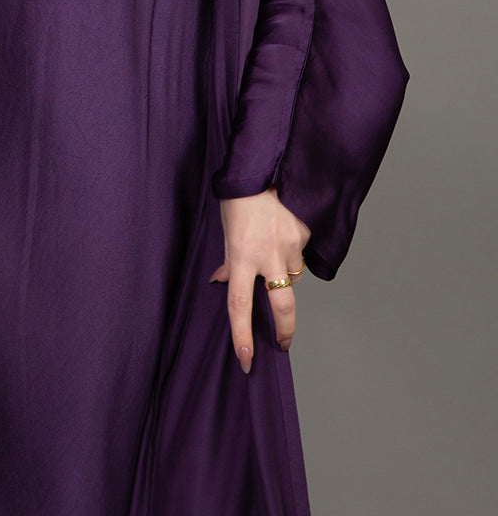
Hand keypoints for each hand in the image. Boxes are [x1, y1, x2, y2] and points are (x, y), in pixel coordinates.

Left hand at [208, 187, 310, 373]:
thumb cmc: (239, 199)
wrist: (265, 168)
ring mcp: (290, 248)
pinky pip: (300, 255)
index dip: (242, 335)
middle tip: (282, 344)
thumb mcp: (226, 230)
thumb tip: (221, 281)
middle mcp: (267, 256)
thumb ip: (228, 260)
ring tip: (272, 248)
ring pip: (293, 277)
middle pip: (281, 307)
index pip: (239, 305)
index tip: (246, 358)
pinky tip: (282, 231)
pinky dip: (292, 252)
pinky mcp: (305, 237)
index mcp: (241, 255)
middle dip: (284, 332)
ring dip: (284, 274)